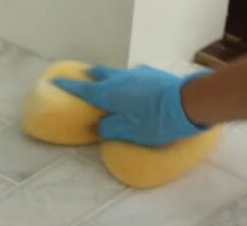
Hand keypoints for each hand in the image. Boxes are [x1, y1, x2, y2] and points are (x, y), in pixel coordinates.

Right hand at [53, 65, 207, 146]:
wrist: (191, 103)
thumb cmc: (156, 122)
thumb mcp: (129, 132)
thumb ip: (110, 129)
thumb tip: (101, 126)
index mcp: (108, 94)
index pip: (82, 89)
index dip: (67, 86)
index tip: (55, 81)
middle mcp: (119, 80)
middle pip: (99, 74)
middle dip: (89, 76)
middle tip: (84, 78)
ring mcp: (137, 74)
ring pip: (116, 73)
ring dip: (108, 77)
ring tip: (108, 83)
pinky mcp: (152, 75)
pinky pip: (133, 75)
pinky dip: (127, 80)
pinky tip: (133, 87)